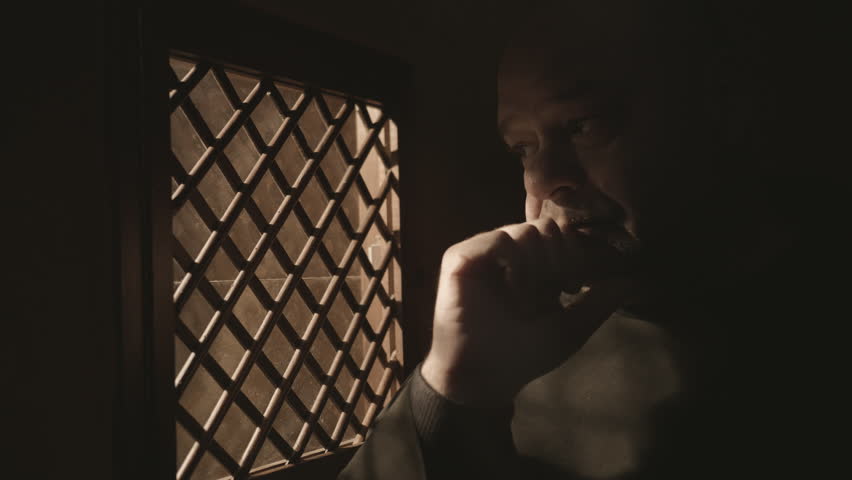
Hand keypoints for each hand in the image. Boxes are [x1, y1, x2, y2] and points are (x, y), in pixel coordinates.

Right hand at [421, 217, 635, 405]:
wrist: (483, 378)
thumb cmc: (522, 355)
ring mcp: (482, 254)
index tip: (575, 286)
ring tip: (530, 297)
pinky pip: (499, 240)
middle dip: (560, 258)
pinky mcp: (460, 259)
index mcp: (530, 266)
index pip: (561, 235)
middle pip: (547, 228)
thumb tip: (640, 282)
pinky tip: (515, 289)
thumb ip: (601, 301)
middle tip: (556, 290)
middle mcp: (507, 255)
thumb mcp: (571, 327)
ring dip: (538, 264)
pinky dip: (515, 262)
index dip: (574, 254)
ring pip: (526, 231)